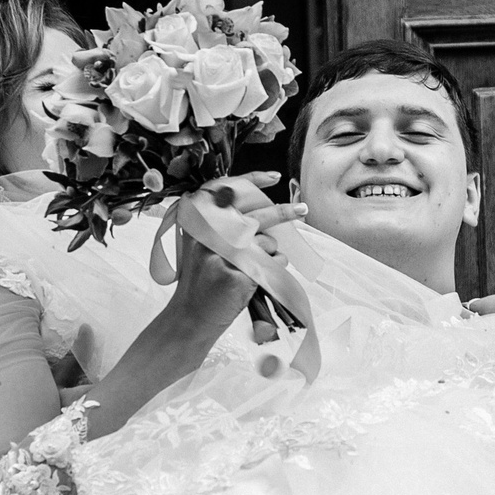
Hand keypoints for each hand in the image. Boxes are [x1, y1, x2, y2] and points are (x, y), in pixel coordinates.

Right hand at [170, 177, 307, 337]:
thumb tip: (260, 208)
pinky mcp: (240, 271)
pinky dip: (274, 268)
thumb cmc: (201, 282)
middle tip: (303, 211)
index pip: (227, 190)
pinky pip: (273, 261)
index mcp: (198, 221)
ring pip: (267, 241)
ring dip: (270, 253)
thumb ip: (223, 224)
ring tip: (252, 269)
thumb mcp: (202, 245)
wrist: (190, 317)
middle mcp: (210, 232)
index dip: (252, 180)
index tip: (273, 177)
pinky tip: (257, 279)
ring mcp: (226, 252)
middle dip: (284, 212)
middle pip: (256, 214)